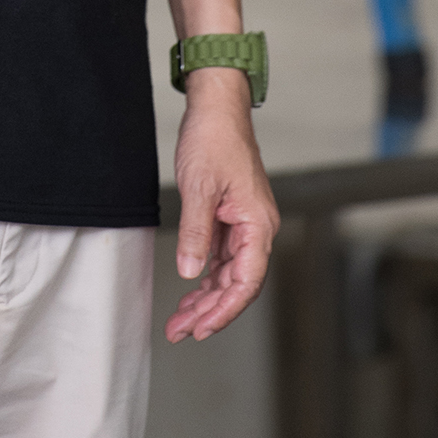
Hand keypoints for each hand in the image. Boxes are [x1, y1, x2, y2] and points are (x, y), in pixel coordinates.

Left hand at [165, 65, 278, 342]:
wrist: (216, 107)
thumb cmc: (214, 138)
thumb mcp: (199, 188)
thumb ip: (196, 234)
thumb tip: (190, 273)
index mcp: (257, 223)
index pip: (247, 280)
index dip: (225, 309)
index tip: (202, 328)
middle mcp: (256, 228)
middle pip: (238, 283)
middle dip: (210, 311)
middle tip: (181, 331)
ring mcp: (244, 224)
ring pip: (228, 274)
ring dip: (205, 298)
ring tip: (180, 320)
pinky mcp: (230, 218)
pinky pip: (221, 258)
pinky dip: (205, 276)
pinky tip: (190, 290)